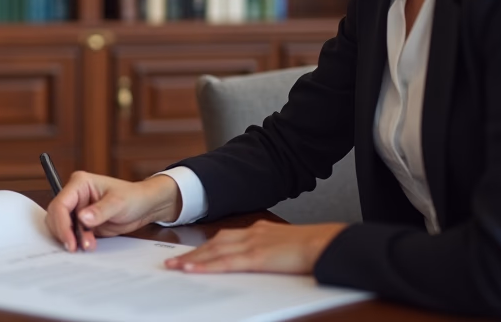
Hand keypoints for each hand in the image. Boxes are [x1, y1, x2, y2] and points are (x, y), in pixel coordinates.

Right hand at [46, 171, 182, 251]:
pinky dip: (76, 241)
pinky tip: (89, 245)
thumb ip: (100, 211)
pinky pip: (72, 234)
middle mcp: (75, 195)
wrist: (144, 207)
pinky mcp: (81, 222)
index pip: (61, 204)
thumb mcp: (118, 203)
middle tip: (77, 247)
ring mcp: (77, 209)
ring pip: (61, 227)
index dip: (62, 224)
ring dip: (71, 239)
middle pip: (56, 216)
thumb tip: (81, 218)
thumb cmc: (133, 197)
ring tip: (89, 245)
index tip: (70, 241)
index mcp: (79, 183)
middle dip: (65, 233)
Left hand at [165, 220, 346, 274]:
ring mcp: (253, 244)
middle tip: (172, 261)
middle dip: (192, 252)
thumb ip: (271, 250)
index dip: (206, 246)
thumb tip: (264, 260)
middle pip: (214, 243)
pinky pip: (225, 263)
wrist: (327, 243)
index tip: (192, 252)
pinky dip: (206, 266)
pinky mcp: (256, 257)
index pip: (226, 238)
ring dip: (192, 260)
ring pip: (214, 251)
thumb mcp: (287, 246)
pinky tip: (191, 270)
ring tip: (174, 267)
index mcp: (260, 230)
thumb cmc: (314, 247)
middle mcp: (252, 233)